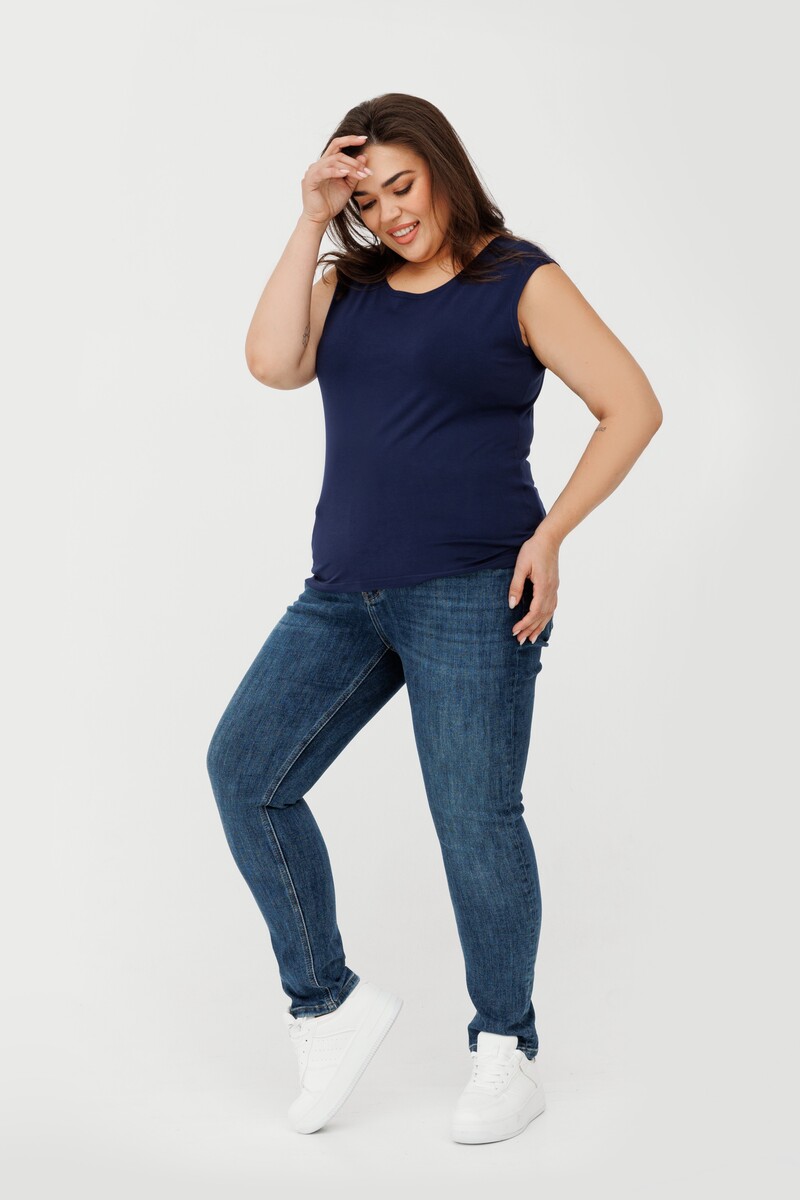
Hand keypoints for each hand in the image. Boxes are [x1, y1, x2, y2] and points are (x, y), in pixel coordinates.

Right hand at [300, 133, 372, 227]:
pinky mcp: (310, 180)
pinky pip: (324, 171)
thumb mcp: (348, 186)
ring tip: (361, 175)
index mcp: (327, 163)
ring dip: (350, 167)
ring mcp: (313, 171)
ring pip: (334, 161)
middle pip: (337, 152)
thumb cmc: (332, 202)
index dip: (350, 139)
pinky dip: (336, 171)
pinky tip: (345, 174)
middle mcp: (319, 164)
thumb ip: (354, 172)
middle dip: (354, 161)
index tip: (364, 138)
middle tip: (366, 170)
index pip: (337, 145)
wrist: (321, 218)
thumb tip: (364, 156)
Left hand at [508, 528, 559, 644]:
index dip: (525, 623)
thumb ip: (516, 586)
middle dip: (531, 629)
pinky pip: (552, 607)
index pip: (534, 612)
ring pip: (548, 613)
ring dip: (540, 627)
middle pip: (542, 616)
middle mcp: (551, 590)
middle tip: (520, 641)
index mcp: (543, 587)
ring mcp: (554, 589)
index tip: (514, 631)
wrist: (550, 539)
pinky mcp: (554, 586)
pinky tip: (542, 622)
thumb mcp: (520, 566)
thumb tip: (511, 605)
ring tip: (532, 639)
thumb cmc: (533, 550)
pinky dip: (546, 618)